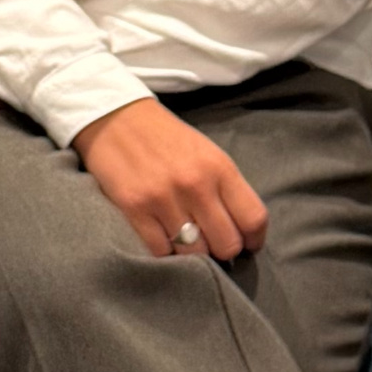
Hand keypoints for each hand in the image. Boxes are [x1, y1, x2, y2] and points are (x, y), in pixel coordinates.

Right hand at [73, 97, 269, 261]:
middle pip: (227, 244)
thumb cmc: (167, 139)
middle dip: (223, 251)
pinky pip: (161, 251)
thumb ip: (225, 189)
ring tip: (187, 241)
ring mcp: (164, 198)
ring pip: (194, 253)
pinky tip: (164, 237)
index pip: (253, 218)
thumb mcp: (207, 154)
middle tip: (213, 244)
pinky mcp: (134, 208)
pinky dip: (165, 250)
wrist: (116, 118)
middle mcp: (195, 183)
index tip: (248, 245)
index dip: (254, 240)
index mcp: (219, 167)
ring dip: (193, 253)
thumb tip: (239, 231)